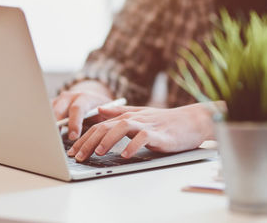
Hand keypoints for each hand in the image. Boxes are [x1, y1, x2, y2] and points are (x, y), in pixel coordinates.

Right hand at [52, 80, 113, 139]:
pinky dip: (46, 125)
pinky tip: (47, 136)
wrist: (92, 100)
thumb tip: (100, 132)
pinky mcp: (52, 106)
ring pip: (49, 113)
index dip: (74, 123)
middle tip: (56, 140)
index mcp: (85, 98)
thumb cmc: (100, 111)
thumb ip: (105, 120)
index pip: (77, 109)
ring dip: (49, 126)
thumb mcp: (107, 114)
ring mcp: (59, 101)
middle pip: (58, 110)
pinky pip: (45, 115)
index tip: (73, 137)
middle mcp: (70, 97)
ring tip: (50, 140)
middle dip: (56, 126)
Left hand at [67, 103, 216, 161]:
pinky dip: (133, 146)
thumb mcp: (140, 115)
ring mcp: (147, 125)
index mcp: (127, 116)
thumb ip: (119, 113)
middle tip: (78, 155)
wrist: (192, 121)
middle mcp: (134, 118)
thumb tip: (99, 111)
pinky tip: (126, 155)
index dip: (84, 138)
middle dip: (89, 141)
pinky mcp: (159, 134)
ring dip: (108, 140)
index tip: (73, 151)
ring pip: (122, 128)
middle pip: (106, 126)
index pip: (99, 125)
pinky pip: (144, 138)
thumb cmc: (166, 121)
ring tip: (99, 153)